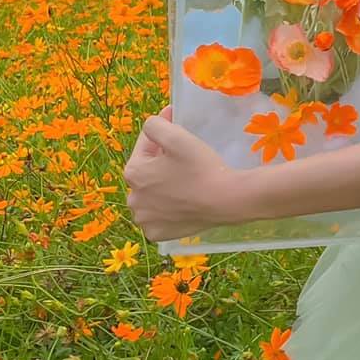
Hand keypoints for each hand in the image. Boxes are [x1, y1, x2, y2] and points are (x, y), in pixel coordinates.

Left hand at [122, 112, 242, 243]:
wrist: (226, 200)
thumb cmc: (200, 167)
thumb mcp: (177, 136)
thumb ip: (155, 124)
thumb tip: (152, 124)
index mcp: (133, 173)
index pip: (144, 146)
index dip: (162, 137)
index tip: (177, 128)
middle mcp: (133, 199)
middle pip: (146, 173)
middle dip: (159, 163)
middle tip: (183, 158)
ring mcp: (145, 220)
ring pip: (151, 196)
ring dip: (161, 186)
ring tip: (182, 180)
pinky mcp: (158, 234)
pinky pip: (159, 216)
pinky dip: (167, 208)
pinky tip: (182, 201)